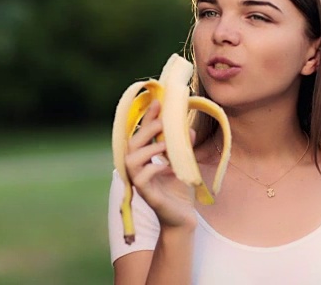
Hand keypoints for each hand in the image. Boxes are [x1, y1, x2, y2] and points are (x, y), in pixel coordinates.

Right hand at [124, 99, 197, 229]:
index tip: (158, 101)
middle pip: (132, 143)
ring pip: (131, 159)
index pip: (141, 133)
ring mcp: (139, 182)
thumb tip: (189, 129)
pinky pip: (142, 179)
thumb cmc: (180, 191)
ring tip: (165, 145)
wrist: (183, 218)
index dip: (147, 117)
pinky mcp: (146, 195)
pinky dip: (153, 169)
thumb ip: (184, 147)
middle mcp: (137, 168)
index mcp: (144, 158)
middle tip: (162, 122)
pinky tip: (166, 167)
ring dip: (148, 149)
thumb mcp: (184, 164)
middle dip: (146, 130)